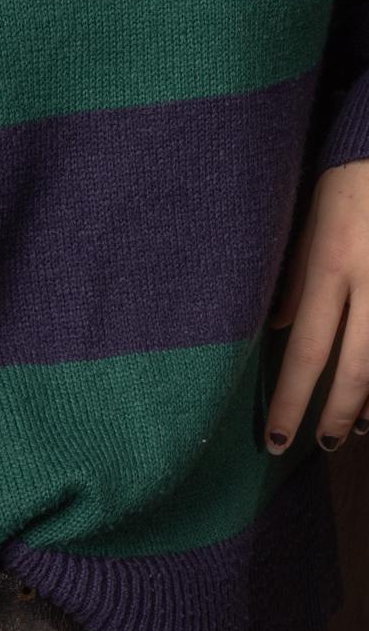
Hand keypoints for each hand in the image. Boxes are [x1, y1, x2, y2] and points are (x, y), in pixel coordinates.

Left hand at [265, 159, 368, 454]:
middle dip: (336, 415)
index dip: (291, 400)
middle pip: (355, 369)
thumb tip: (279, 330)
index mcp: (329, 267)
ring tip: (356, 430)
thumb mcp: (307, 226)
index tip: (275, 438)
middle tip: (322, 445)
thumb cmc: (341, 185)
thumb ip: (295, 281)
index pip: (305, 350)